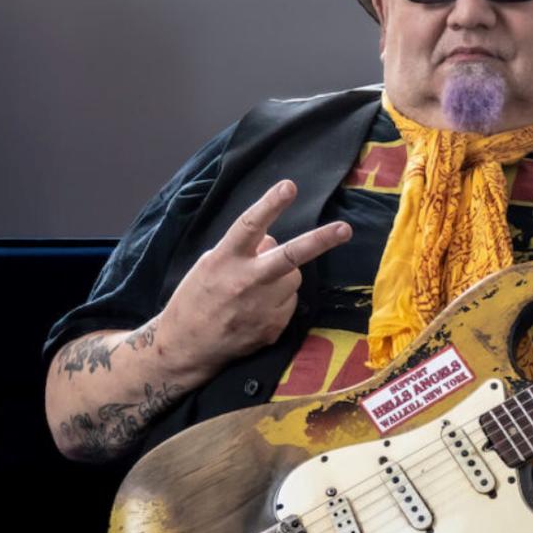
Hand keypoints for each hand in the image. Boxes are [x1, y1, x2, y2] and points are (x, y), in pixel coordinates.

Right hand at [158, 180, 350, 379]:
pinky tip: (258, 309)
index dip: (270, 205)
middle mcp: (246, 281)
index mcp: (225, 260)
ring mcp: (262, 306)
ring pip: (294, 277)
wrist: (187, 346)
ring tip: (258, 289)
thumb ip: (243, 249)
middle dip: (321, 240)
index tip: (289, 187)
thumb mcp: (210, 264)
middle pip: (291, 255)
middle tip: (345, 229)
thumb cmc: (197, 298)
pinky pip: (291, 302)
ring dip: (285, 276)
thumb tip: (273, 240)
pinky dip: (281, 300)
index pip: (249, 226)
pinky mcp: (273, 327)